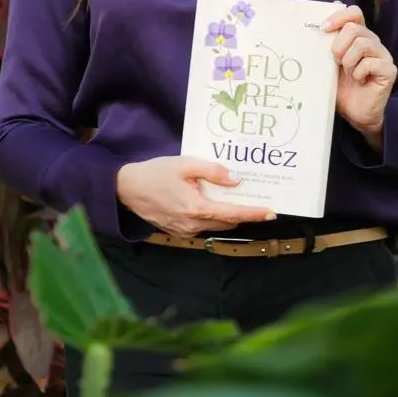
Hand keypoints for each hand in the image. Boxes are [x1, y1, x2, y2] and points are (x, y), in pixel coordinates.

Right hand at [116, 156, 275, 238]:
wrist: (126, 189)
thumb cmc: (155, 173)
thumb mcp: (184, 164)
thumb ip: (212, 171)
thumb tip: (236, 180)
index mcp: (197, 208)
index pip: (234, 213)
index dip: (254, 213)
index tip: (271, 213)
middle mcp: (194, 225)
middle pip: (228, 222)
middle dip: (244, 214)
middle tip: (257, 200)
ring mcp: (185, 231)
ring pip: (216, 225)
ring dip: (228, 215)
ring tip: (237, 200)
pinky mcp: (178, 232)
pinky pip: (203, 226)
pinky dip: (213, 216)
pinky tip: (213, 203)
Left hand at [322, 4, 396, 147]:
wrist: (353, 112)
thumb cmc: (340, 86)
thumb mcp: (328, 63)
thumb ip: (326, 44)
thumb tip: (319, 25)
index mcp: (359, 36)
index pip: (354, 13)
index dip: (338, 17)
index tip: (323, 29)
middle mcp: (373, 42)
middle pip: (354, 28)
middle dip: (338, 45)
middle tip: (335, 61)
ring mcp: (383, 55)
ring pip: (363, 43)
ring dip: (348, 60)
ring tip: (347, 73)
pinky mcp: (389, 70)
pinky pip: (371, 63)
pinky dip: (359, 72)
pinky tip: (359, 81)